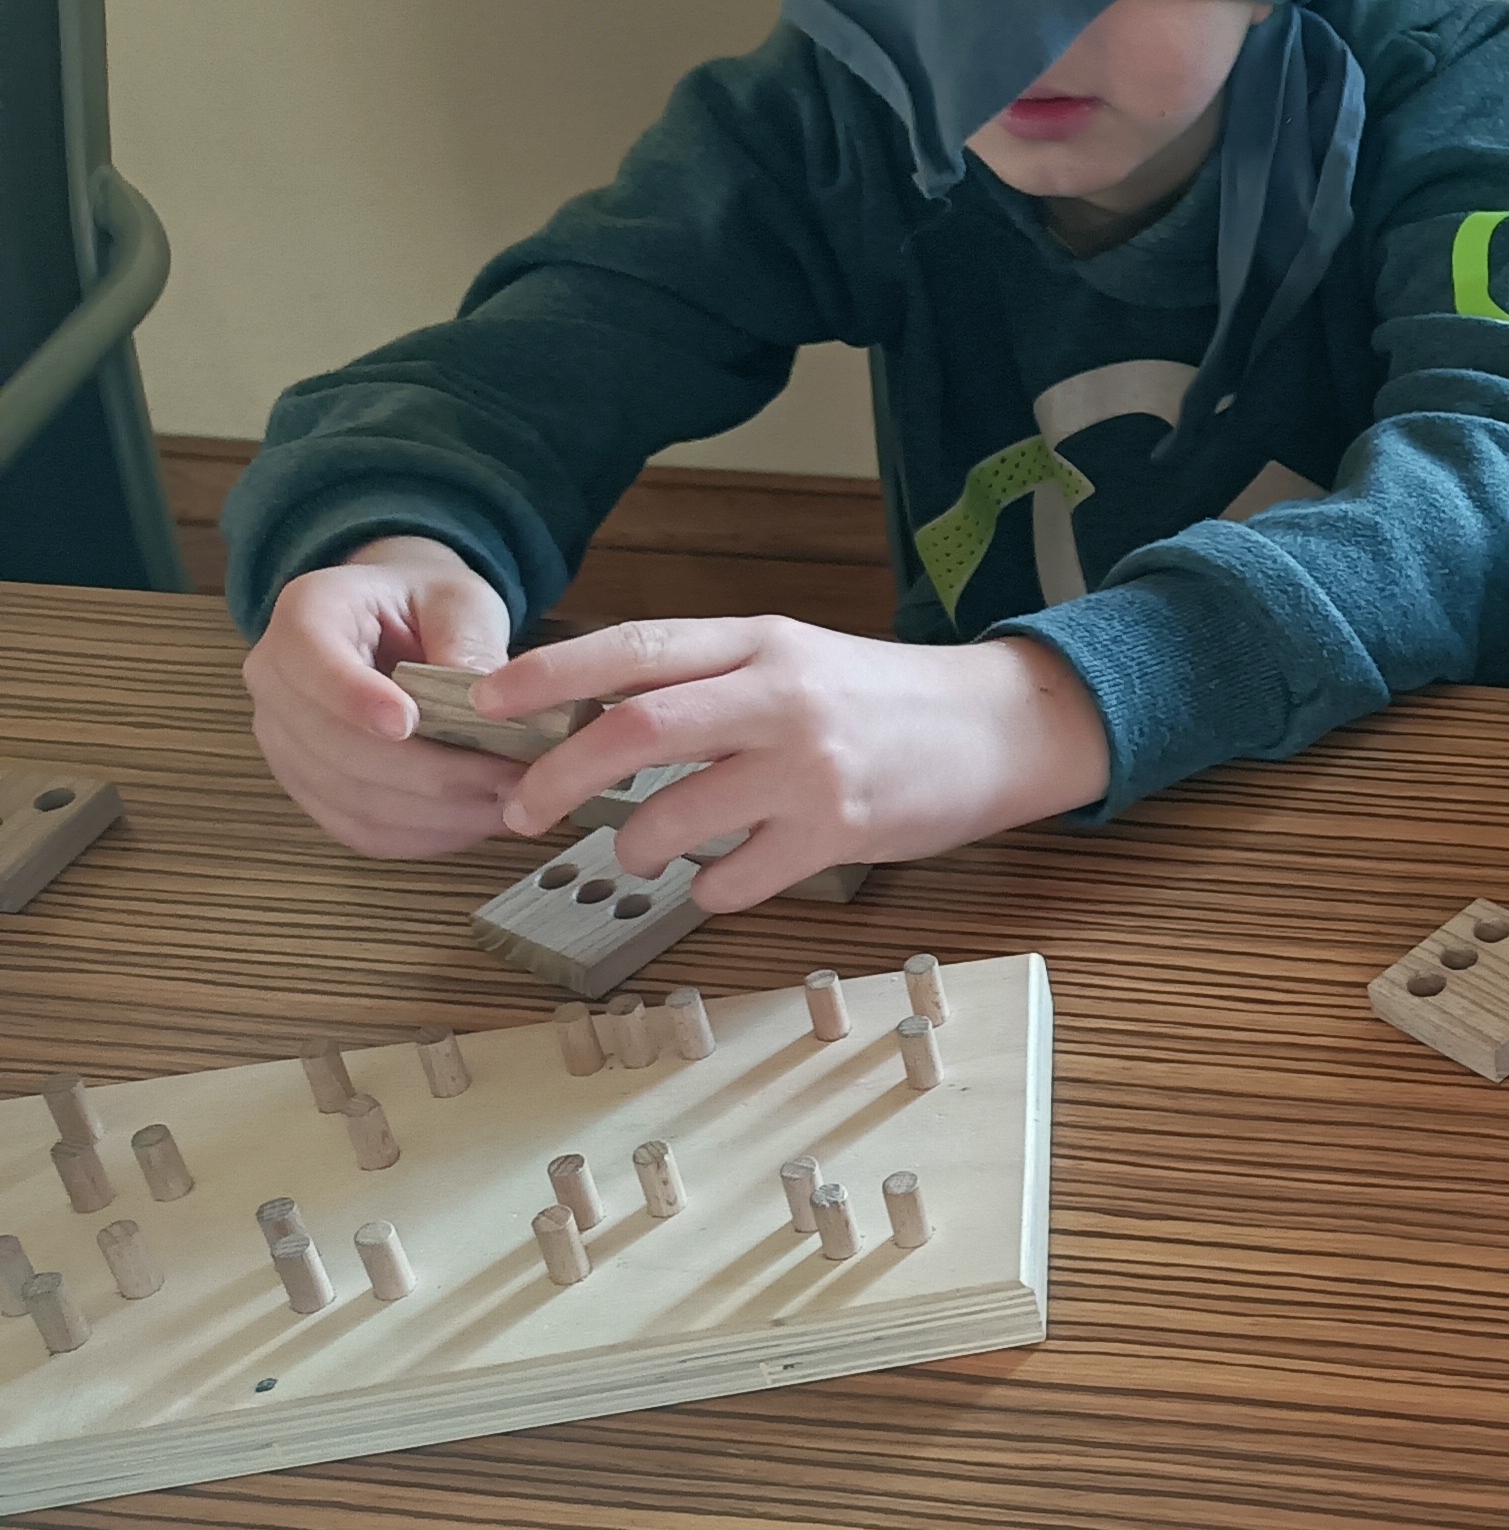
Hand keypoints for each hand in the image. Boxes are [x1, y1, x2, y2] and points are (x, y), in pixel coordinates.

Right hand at [243, 534, 530, 855]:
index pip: (311, 662)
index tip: (408, 722)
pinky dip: (422, 835)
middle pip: (335, 746)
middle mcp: (275, 682)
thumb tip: (484, 704)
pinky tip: (476, 821)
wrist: (397, 624)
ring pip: (350, 799)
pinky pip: (359, 829)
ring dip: (436, 813)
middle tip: (507, 776)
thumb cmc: (426, 604)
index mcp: (306, 616)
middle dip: (429, 772)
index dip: (354, 700)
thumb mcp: (459, 599)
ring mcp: (284, 743)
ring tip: (509, 803)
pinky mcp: (310, 788)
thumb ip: (467, 641)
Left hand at [477, 616, 1111, 910]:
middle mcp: (781, 697)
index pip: (633, 649)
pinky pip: (734, 878)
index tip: (486, 702)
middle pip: (633, 730)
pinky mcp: (840, 832)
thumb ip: (706, 677)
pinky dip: (708, 888)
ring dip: (633, 845)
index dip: (548, 675)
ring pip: (673, 817)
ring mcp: (811, 769)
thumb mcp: (793, 658)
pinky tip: (723, 875)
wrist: (1001, 727)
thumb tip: (591, 712)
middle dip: (557, 775)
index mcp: (761, 642)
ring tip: (638, 850)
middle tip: (523, 809)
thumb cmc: (884, 698)